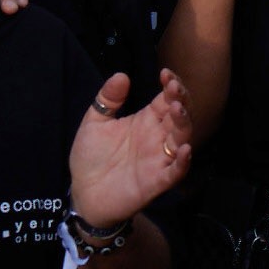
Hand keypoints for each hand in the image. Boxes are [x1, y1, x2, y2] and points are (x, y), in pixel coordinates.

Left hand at [68, 70, 193, 231]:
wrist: (83, 195)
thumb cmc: (91, 158)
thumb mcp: (94, 124)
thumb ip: (107, 100)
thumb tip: (121, 75)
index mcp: (146, 121)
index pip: (166, 99)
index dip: (171, 85)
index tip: (165, 73)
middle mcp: (158, 137)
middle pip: (179, 115)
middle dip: (181, 99)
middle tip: (174, 88)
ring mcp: (159, 159)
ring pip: (181, 138)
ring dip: (184, 123)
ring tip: (178, 108)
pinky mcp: (157, 181)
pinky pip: (176, 171)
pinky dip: (183, 161)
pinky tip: (185, 149)